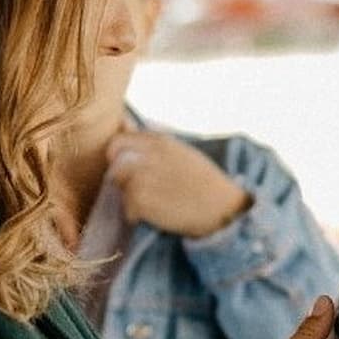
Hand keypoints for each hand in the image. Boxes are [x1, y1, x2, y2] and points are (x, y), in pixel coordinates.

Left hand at [106, 131, 252, 238]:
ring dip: (130, 198)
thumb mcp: (179, 152)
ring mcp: (143, 178)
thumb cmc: (203, 181)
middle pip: (115, 167)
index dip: (118, 158)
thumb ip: (150, 142)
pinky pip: (127, 208)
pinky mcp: (141, 200)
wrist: (223, 207)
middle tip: (141, 191)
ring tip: (153, 203)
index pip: (118, 142)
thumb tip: (123, 122)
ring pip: (120, 188)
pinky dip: (137, 215)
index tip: (129, 170)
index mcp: (159, 141)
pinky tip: (157, 215)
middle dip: (122, 180)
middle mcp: (149, 155)